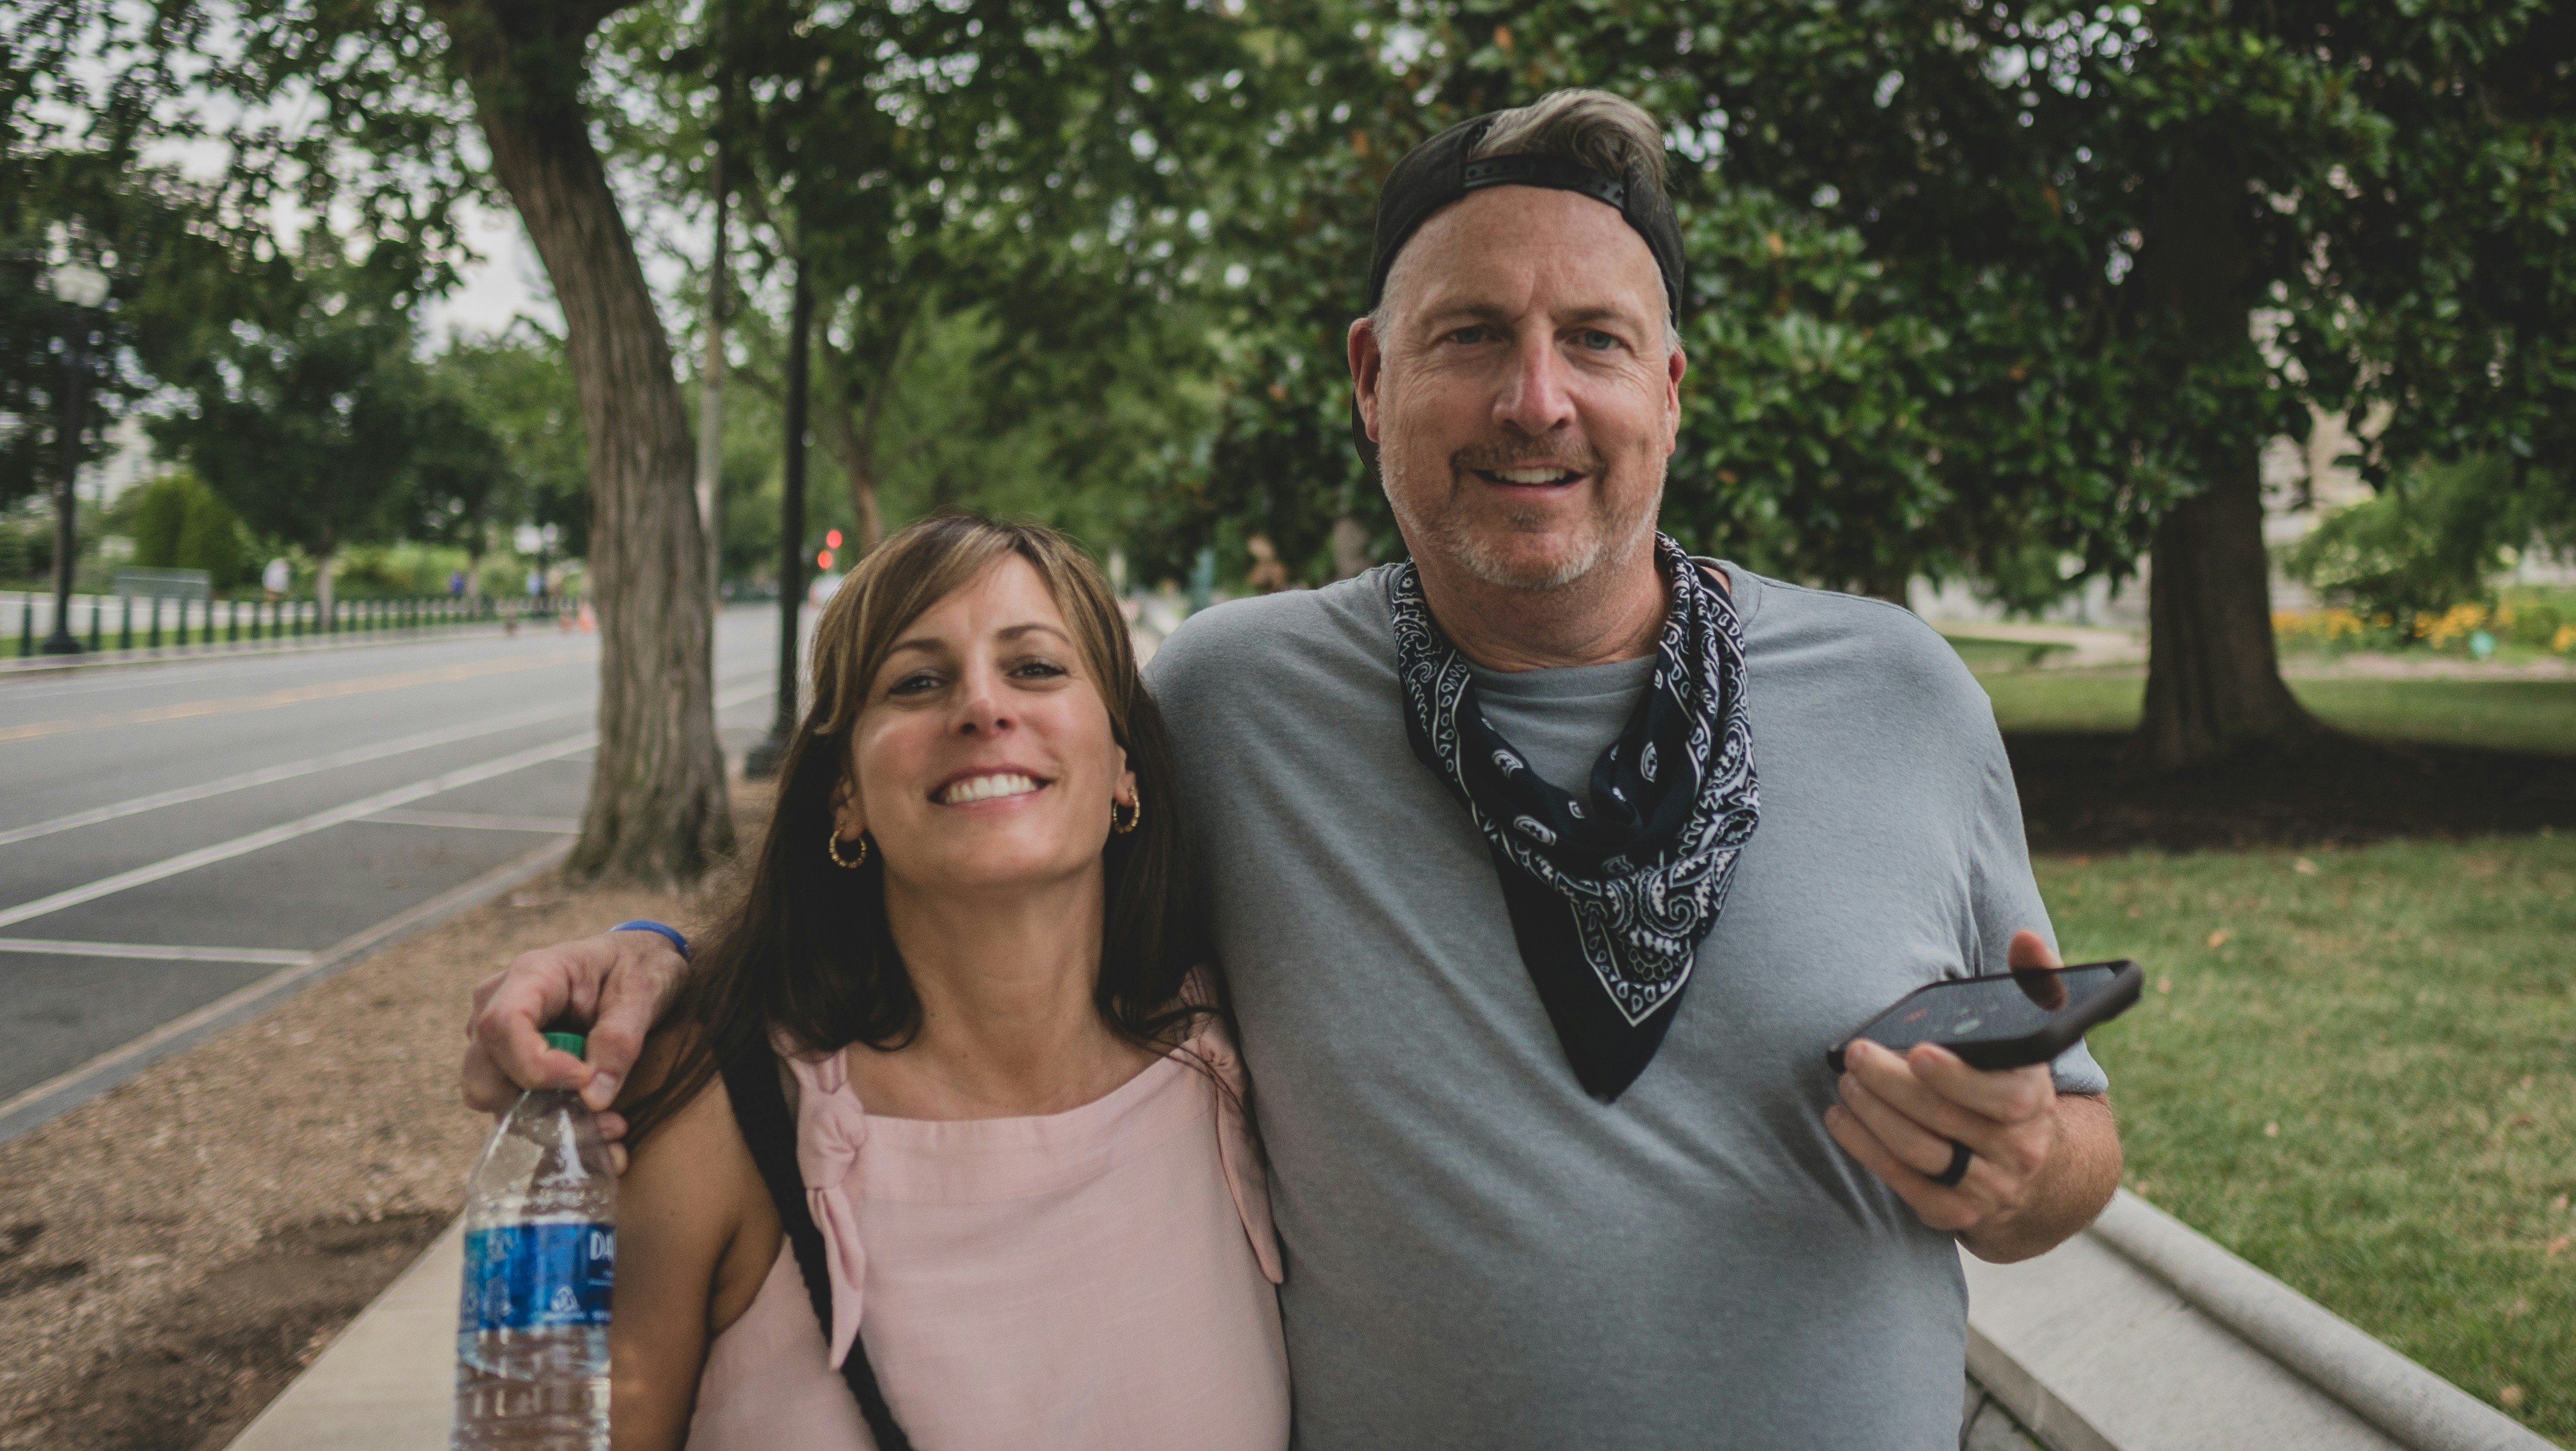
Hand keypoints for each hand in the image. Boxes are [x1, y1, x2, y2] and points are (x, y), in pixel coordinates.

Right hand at [461, 928, 690, 1150]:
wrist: (635, 965)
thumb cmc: (636, 967)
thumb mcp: (643, 992)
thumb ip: (620, 1039)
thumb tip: (593, 1098)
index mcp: (530, 976)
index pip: (501, 1026)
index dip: (535, 1065)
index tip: (583, 1080)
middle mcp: (497, 1007)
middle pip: (483, 1076)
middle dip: (538, 1107)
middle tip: (606, 1116)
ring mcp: (496, 1040)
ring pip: (494, 1101)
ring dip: (550, 1124)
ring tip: (612, 1125)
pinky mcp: (508, 1067)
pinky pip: (513, 1109)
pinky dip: (553, 1127)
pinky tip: (601, 1131)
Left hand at [1824, 929, 2066, 1242]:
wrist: (2040, 1176)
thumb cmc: (2018, 1087)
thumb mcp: (2036, 1038)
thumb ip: (2035, 984)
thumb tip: (2024, 938)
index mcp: (2035, 1102)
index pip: (2002, 1096)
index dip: (1957, 1076)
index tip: (1916, 1051)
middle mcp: (2017, 1149)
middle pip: (1946, 1119)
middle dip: (1892, 1085)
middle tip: (1855, 1055)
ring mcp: (1988, 1186)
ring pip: (1921, 1153)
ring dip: (1874, 1116)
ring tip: (1846, 1083)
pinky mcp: (1956, 1213)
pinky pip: (1904, 1184)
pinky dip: (1867, 1150)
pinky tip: (1841, 1119)